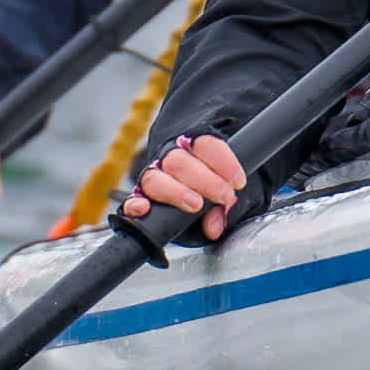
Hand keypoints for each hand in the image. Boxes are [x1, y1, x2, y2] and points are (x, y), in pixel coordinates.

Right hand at [121, 133, 244, 243]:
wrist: (202, 197)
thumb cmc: (219, 190)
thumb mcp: (232, 196)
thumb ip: (229, 208)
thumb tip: (213, 227)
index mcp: (194, 146)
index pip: (205, 143)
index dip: (222, 161)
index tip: (238, 181)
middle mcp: (169, 158)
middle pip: (179, 160)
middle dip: (205, 180)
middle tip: (224, 195)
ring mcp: (154, 178)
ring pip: (155, 178)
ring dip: (176, 192)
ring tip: (195, 205)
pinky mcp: (140, 198)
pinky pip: (131, 199)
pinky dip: (134, 204)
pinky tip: (143, 209)